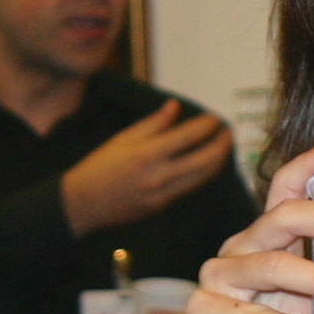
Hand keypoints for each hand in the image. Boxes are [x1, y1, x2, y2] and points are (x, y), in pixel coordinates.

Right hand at [62, 99, 234, 236]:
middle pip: (205, 160)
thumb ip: (154, 123)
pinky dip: (203, 174)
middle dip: (222, 146)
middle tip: (229, 133)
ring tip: (224, 148)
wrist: (84, 203)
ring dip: (218, 161)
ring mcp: (163, 193)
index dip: (207, 126)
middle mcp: (159, 175)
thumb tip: (175, 107)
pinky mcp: (163, 206)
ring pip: (202, 177)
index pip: (189, 136)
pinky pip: (190, 187)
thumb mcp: (123, 139)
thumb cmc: (100, 166)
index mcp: (148, 153)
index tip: (215, 119)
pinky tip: (206, 164)